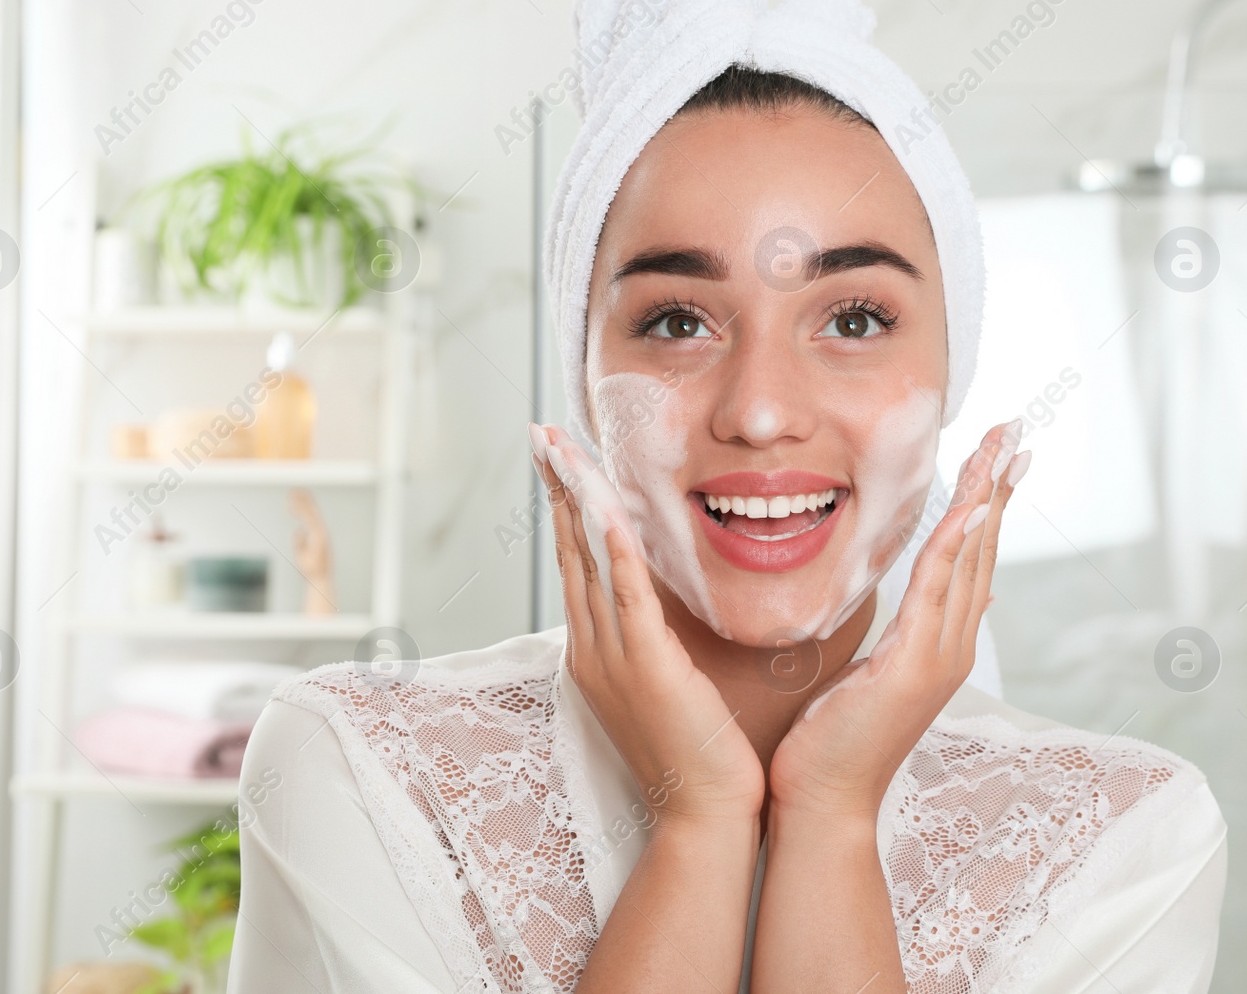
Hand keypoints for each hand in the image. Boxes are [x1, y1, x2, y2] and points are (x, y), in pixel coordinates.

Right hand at [531, 423, 764, 829]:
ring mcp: (613, 657)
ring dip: (577, 501)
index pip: (576, 563)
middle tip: (543, 435)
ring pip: (588, 562)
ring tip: (563, 451)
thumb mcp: (664, 682)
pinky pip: (628, 598)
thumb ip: (653, 636)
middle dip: (558, 489)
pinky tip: (607, 511)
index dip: (567, 508)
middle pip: (569, 551)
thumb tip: (658, 598)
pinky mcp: (647, 666)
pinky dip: (615, 552)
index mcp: (594, 651)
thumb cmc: (695, 752)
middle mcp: (592, 648)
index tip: (560, 462)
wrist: (703, 812)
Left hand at [767, 419, 1029, 823]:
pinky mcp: (915, 666)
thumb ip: (901, 632)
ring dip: (985, 499)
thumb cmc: (833, 740)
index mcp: (939, 643)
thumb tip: (924, 598)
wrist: (824, 801)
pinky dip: (957, 545)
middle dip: (997, 487)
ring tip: (1003, 448)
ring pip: (969, 560)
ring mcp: (940, 656)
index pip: (969, 558)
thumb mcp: (870, 671)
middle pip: (982, 549)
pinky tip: (972, 507)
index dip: (985, 504)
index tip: (999, 455)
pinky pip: (940, 590)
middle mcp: (951, 645)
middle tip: (1017, 431)